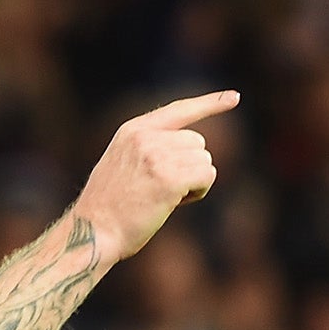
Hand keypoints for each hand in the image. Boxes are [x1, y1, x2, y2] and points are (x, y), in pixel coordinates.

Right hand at [73, 90, 233, 263]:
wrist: (93, 232)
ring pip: (204, 161)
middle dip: (188, 166)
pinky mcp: (169, 178)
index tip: (234, 97)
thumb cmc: (109, 206)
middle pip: (197, 142)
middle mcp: (145, 138)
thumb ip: (150, 148)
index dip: (210, 103)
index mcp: (132, 131)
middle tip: (158, 188)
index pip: (179, 110)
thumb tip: (196, 152)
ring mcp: (156, 156)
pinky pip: (206, 176)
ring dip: (192, 182)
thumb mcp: (122, 163)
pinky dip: (198, 192)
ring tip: (161, 198)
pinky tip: (173, 203)